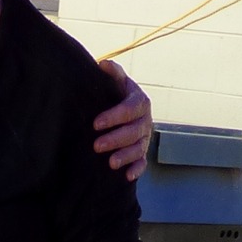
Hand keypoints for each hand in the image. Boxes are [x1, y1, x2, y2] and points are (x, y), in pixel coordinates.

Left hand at [93, 60, 152, 180]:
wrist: (125, 109)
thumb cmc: (116, 94)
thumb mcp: (116, 82)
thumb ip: (113, 73)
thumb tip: (103, 64)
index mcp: (139, 102)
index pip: (130, 109)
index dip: (114, 116)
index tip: (96, 123)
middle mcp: (145, 120)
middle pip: (134, 131)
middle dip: (116, 139)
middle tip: (97, 146)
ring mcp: (144, 138)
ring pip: (139, 148)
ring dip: (125, 156)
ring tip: (110, 164)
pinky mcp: (142, 152)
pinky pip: (143, 162)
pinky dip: (137, 170)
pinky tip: (127, 176)